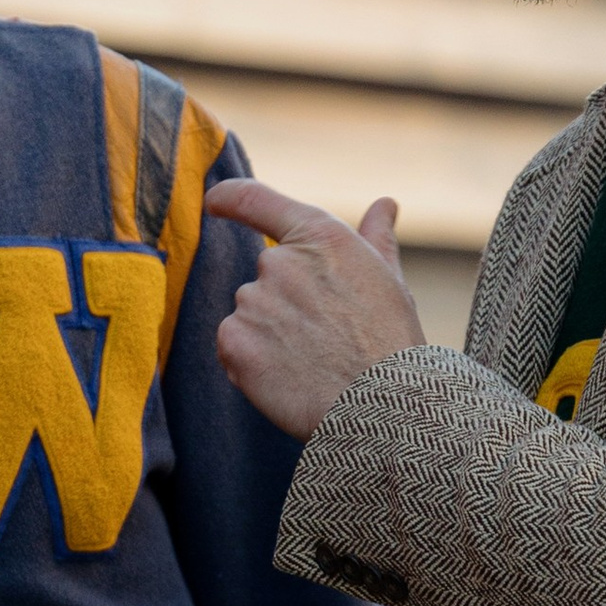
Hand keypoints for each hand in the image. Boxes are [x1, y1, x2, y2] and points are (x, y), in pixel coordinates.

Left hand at [205, 180, 425, 437]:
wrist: (381, 407)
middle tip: (326, 336)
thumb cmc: (391, 344)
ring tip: (312, 362)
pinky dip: (253, 363)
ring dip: (270, 334)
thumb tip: (385, 205)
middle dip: (286, 301)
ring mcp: (252, 302)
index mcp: (320, 236)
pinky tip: (289, 378)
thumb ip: (376, 238)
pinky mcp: (233, 342)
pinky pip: (233, 347)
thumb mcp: (388, 281)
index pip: (255, 200)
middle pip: (265, 275)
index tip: (214, 203)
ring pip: (250, 314)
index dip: (228, 199)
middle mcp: (279, 261)